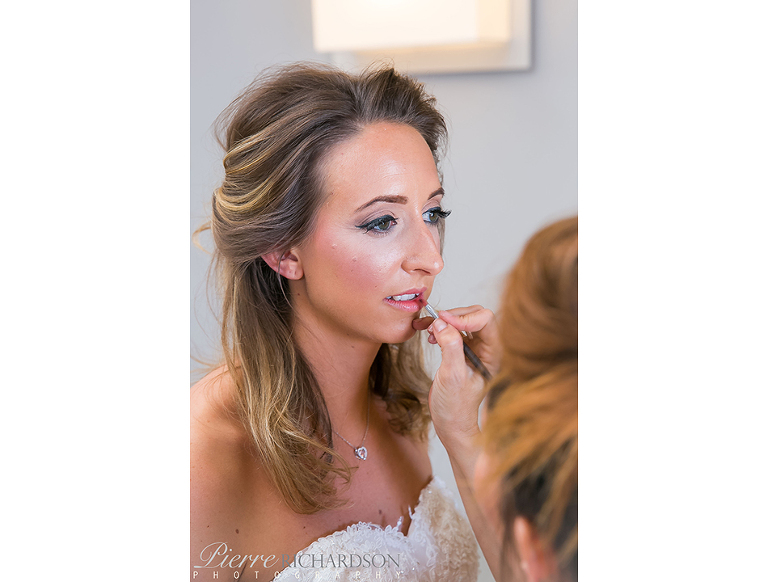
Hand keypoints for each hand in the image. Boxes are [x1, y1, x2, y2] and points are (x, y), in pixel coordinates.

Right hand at [412, 306, 499, 450]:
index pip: (486, 320)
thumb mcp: (453, 376)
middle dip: (453, 316)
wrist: (450, 423)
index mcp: (493, 354)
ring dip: (444, 320)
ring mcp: (474, 349)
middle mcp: (486, 349)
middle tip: (434, 323)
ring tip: (427, 328)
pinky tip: (429, 335)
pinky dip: (439, 328)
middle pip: (475, 316)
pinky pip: (452, 330)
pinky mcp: (461, 351)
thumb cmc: (456, 406)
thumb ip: (450, 347)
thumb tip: (441, 322)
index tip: (443, 322)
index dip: (464, 318)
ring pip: (462, 321)